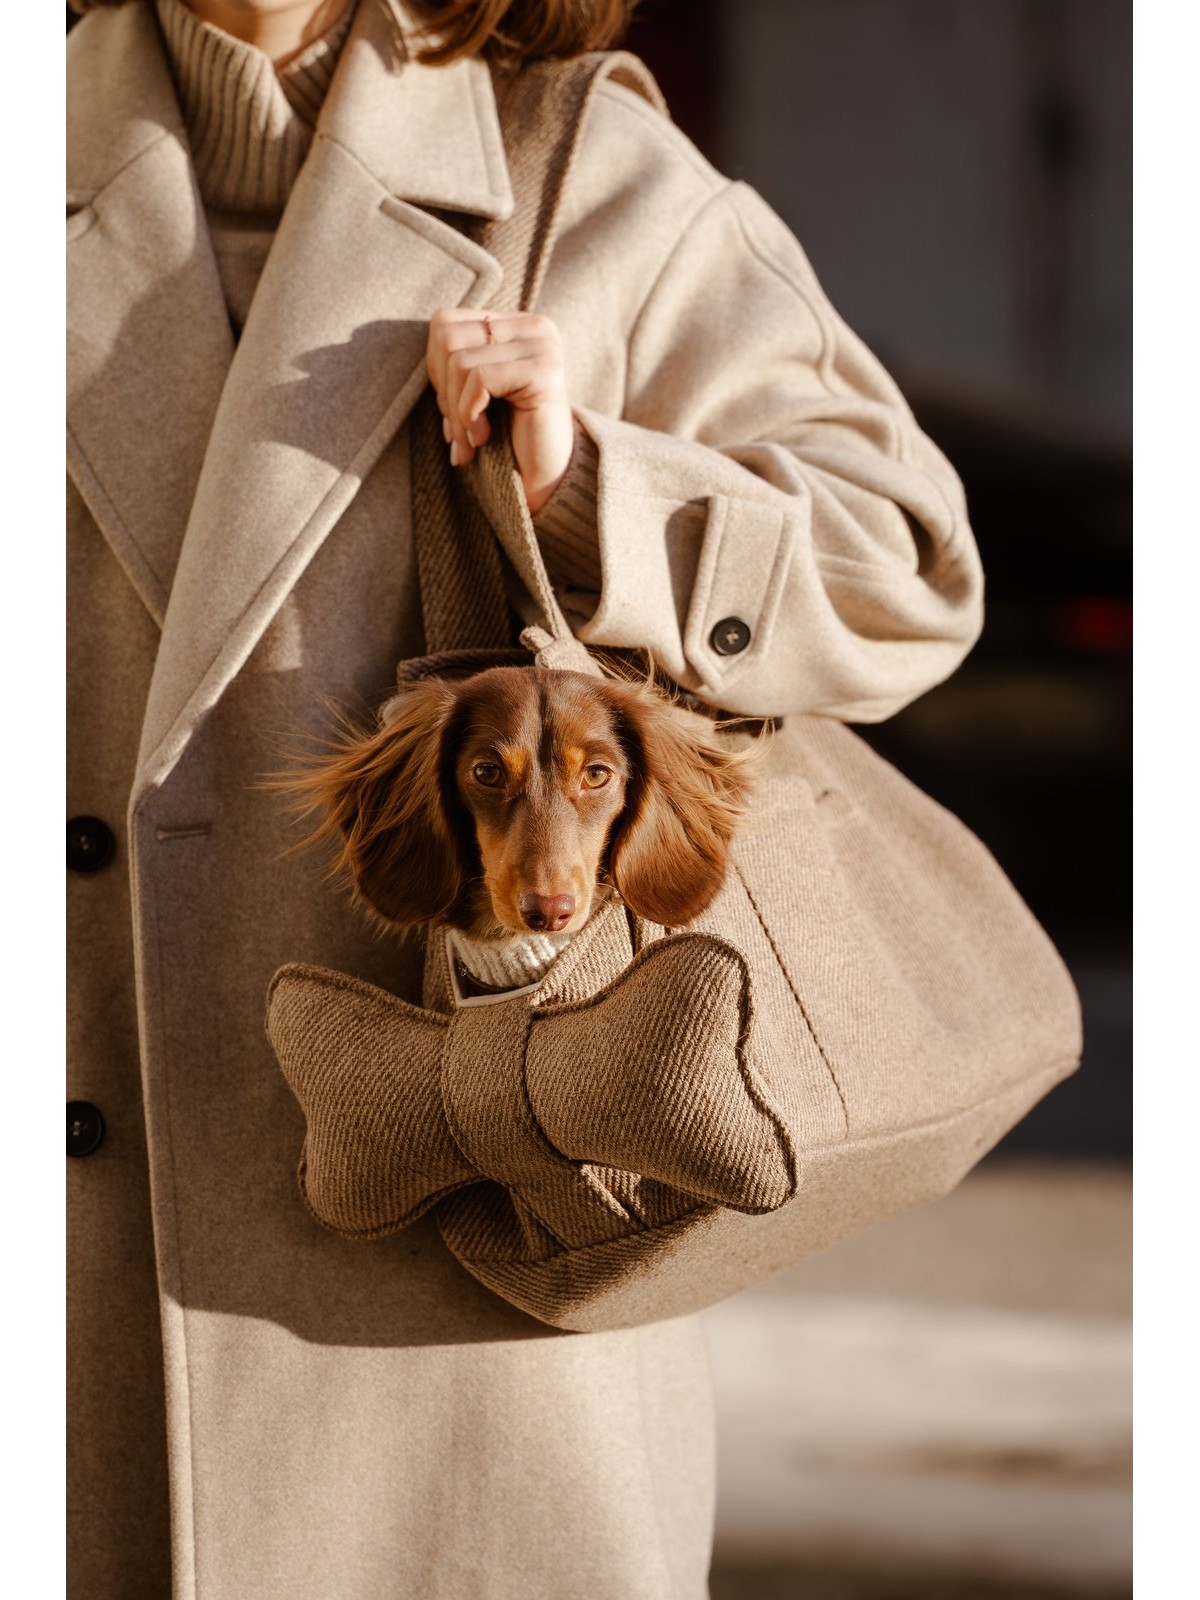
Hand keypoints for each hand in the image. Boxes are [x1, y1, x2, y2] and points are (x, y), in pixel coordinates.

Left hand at [426, 308, 575, 515]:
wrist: (545, 480)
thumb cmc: (508, 439)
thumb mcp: (475, 394)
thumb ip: (454, 364)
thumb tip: (428, 353)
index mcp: (515, 324)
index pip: (445, 322)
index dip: (435, 368)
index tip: (450, 408)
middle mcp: (534, 327)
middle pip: (447, 337)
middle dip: (442, 390)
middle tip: (458, 430)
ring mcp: (542, 346)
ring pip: (460, 362)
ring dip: (455, 412)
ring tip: (470, 440)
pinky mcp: (542, 371)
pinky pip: (479, 379)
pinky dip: (469, 415)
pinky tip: (484, 438)